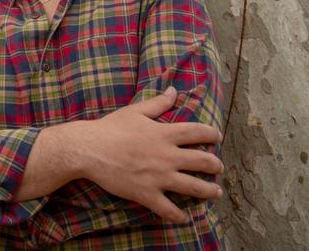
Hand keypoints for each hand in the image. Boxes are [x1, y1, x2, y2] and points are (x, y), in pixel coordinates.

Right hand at [75, 86, 222, 222]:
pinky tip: (184, 218)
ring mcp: (159, 177)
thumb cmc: (110, 128)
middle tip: (219, 167)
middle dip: (215, 165)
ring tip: (216, 192)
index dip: (212, 134)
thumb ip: (158, 103)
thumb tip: (173, 90)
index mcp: (165, 134)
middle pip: (202, 161)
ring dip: (208, 191)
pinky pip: (168, 209)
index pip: (198, 133)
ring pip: (193, 187)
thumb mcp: (135, 111)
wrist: (89, 149)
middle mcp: (167, 156)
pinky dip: (178, 216)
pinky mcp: (147, 193)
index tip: (217, 136)